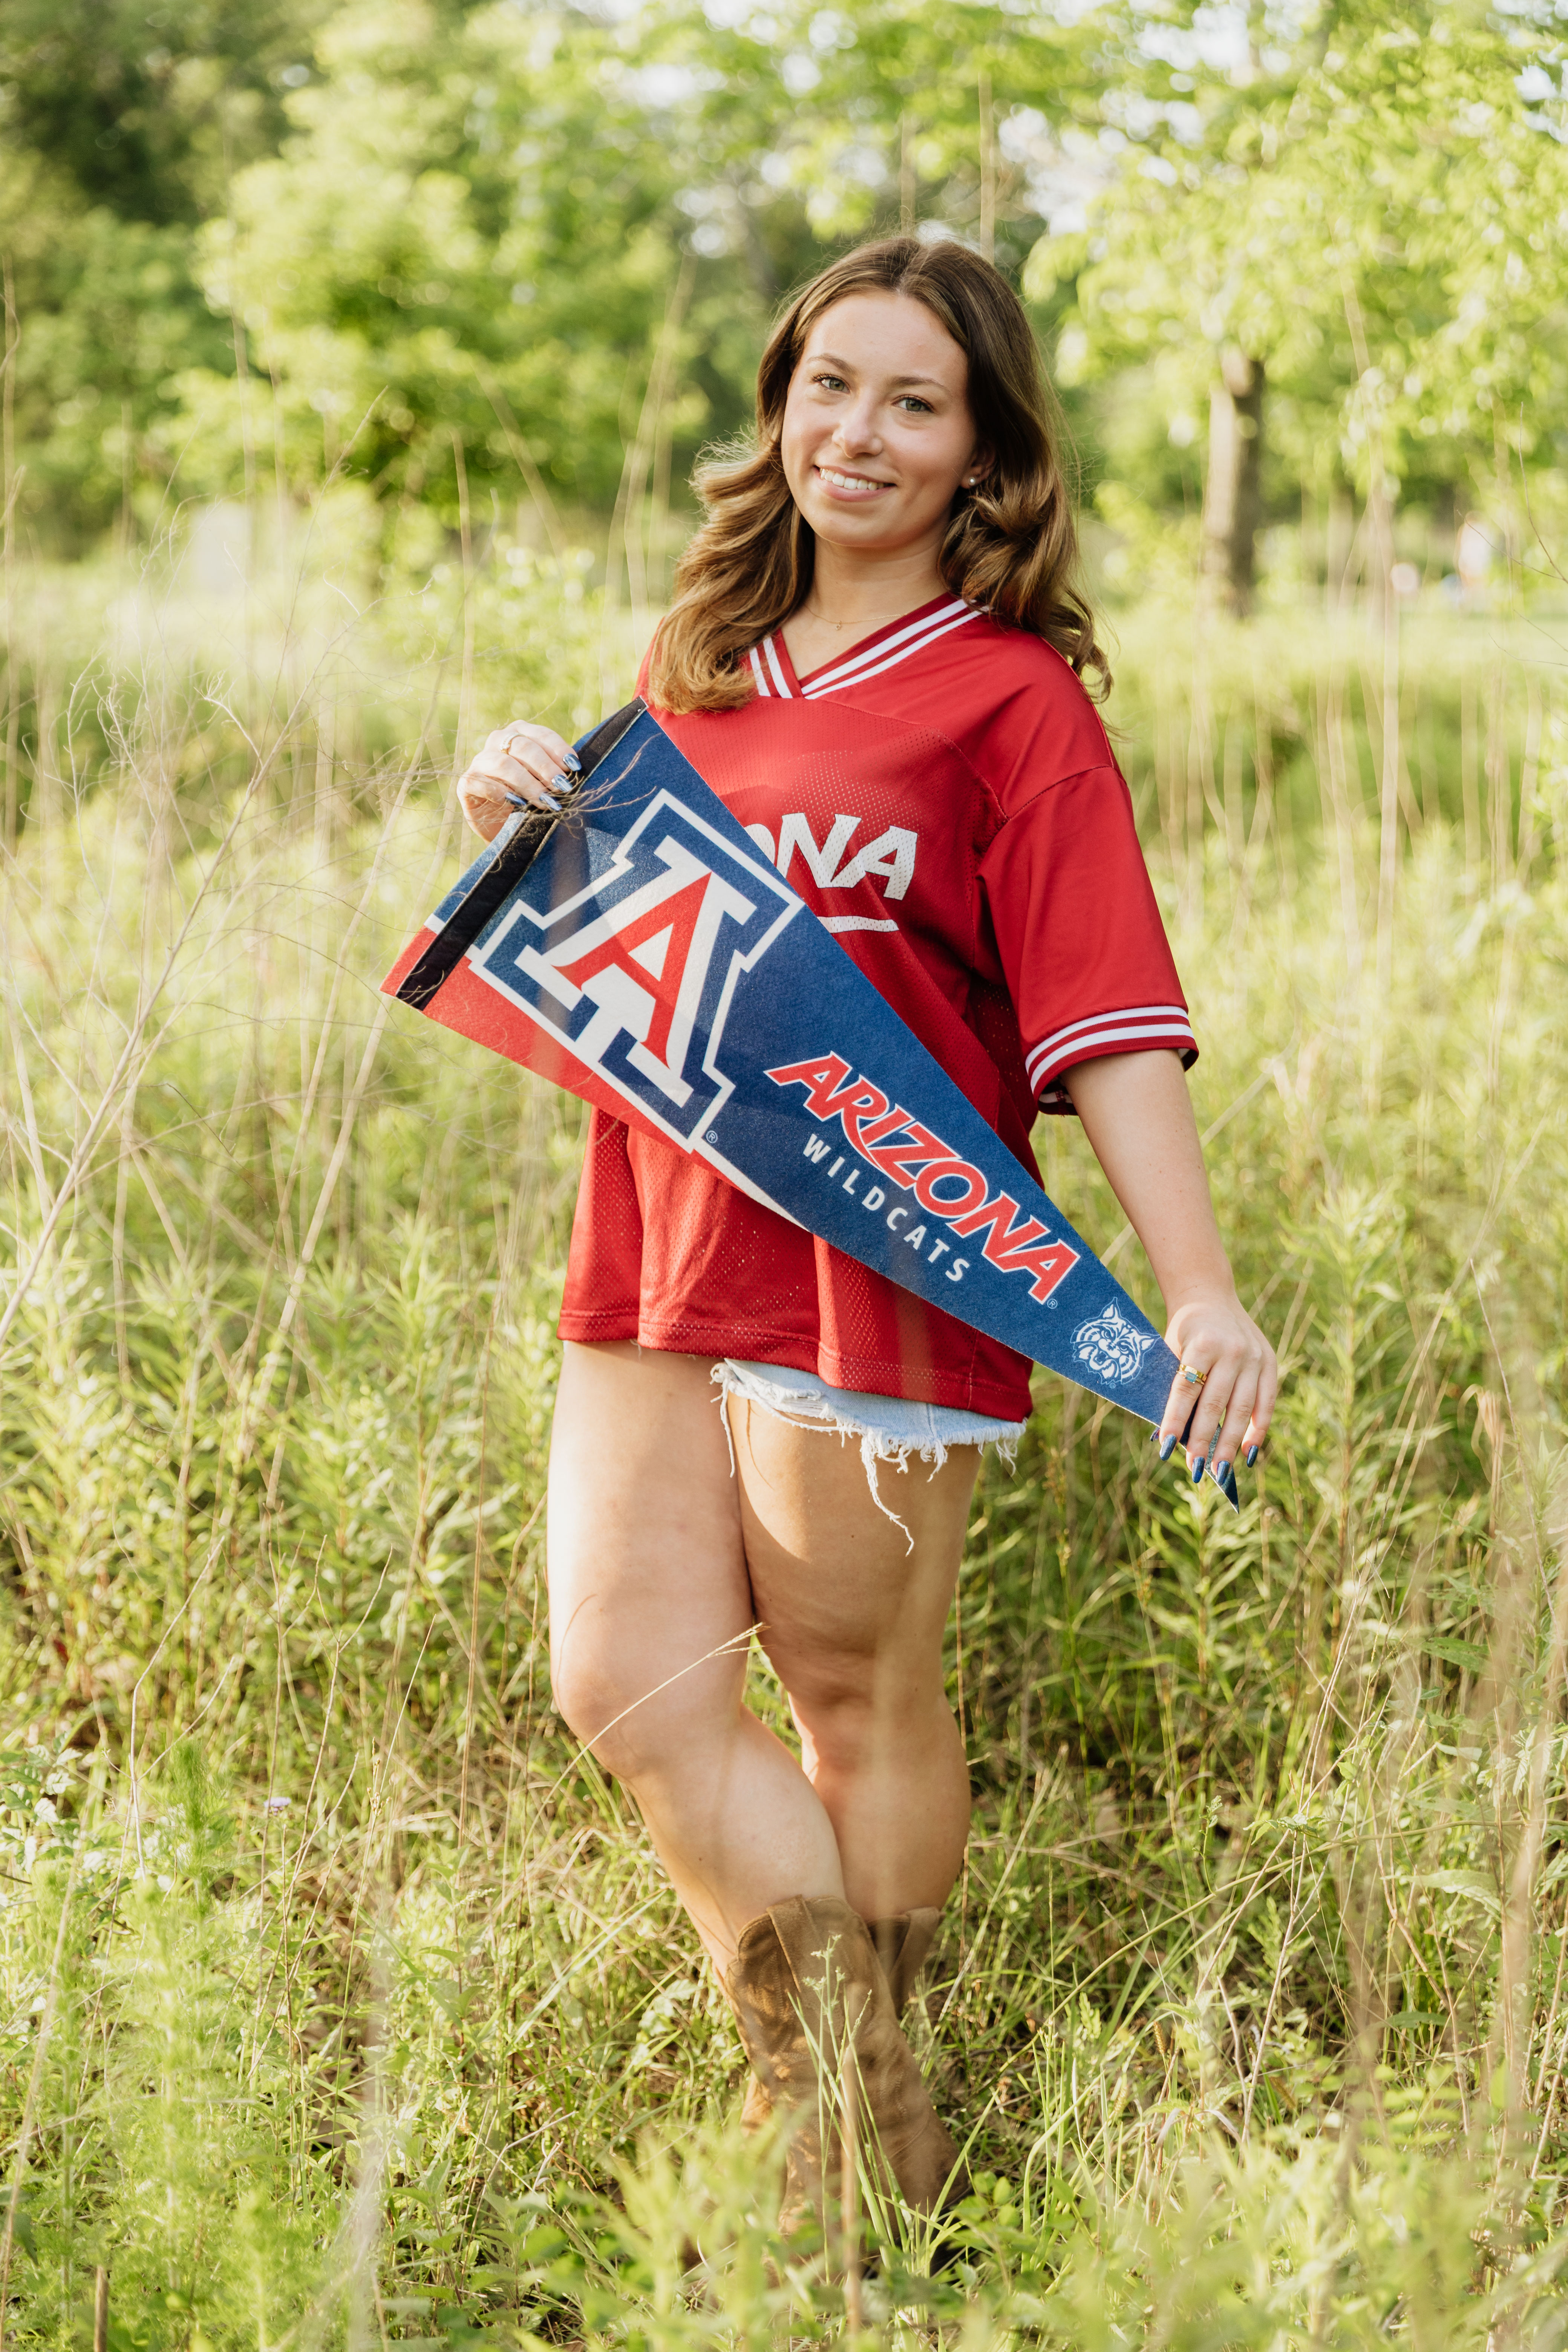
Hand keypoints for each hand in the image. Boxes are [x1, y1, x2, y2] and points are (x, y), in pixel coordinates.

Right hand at [456, 718, 579, 841]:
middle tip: (562, 787)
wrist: (503, 826)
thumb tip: (576, 771)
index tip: (574, 767)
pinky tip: (518, 803)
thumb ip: (556, 771)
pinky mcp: (467, 782)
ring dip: (527, 783)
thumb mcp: (546, 782)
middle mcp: (498, 741)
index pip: (541, 735)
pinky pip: (481, 782)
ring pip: (503, 763)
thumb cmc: (530, 798)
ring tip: (545, 801)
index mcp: (520, 733)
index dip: (558, 749)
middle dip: (545, 767)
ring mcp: (481, 761)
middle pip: (522, 746)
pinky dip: (501, 792)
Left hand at [1157, 1288, 1277, 1485]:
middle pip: (1216, 1405)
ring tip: (1220, 1470)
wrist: (1209, 1296)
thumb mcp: (1170, 1350)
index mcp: (1202, 1344)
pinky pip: (1266, 1403)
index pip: (1186, 1391)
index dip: (1176, 1421)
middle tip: (1195, 1470)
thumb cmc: (1182, 1332)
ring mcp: (1254, 1357)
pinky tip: (1249, 1454)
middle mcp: (1232, 1351)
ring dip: (1230, 1443)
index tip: (1166, 1449)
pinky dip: (1258, 1430)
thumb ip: (1172, 1388)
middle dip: (1204, 1440)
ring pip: (1243, 1409)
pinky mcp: (1270, 1362)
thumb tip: (1166, 1437)